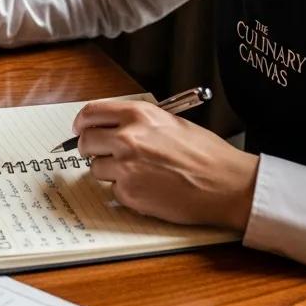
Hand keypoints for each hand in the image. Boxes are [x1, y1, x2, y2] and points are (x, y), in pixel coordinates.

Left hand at [72, 98, 258, 231]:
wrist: (225, 183)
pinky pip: (113, 190)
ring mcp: (125, 167)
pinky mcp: (129, 193)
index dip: (81, 123)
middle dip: (90, 149)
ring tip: (137, 173)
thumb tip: (112, 127)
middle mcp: (126, 138)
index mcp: (137, 115)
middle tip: (100, 154)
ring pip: (96, 169)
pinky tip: (148, 188)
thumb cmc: (205, 153)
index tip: (80, 129)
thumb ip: (137, 122)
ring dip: (109, 172)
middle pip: (85, 142)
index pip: (91, 112)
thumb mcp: (169, 122)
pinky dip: (125, 191)